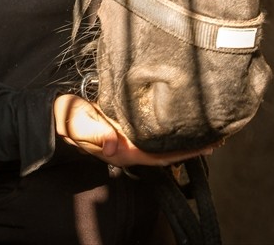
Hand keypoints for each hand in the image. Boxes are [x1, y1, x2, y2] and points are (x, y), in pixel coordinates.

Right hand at [53, 94, 217, 167]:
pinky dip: (171, 132)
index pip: (160, 156)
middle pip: (166, 153)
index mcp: (121, 150)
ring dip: (184, 140)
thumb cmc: (68, 119)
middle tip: (218, 136)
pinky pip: (154, 135)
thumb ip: (95, 133)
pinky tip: (181, 123)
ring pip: (162, 145)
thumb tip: (113, 144)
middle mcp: (128, 149)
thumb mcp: (79, 124)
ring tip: (207, 131)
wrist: (56, 117)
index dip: (184, 153)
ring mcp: (128, 141)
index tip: (207, 145)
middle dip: (191, 147)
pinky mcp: (125, 131)